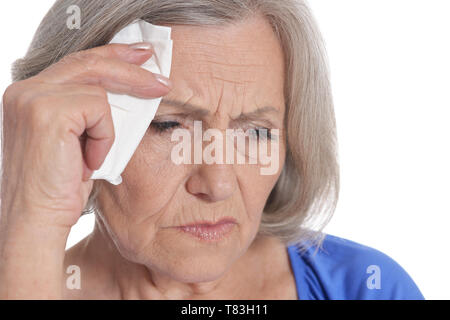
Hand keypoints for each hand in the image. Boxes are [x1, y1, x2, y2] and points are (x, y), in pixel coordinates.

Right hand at [1, 42, 171, 228]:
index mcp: (31, 94)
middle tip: (162, 79)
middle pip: (90, 63)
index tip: (140, 56)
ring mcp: (33, 97)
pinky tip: (88, 163)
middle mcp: (26, 89)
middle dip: (131, 68)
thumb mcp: (79, 140)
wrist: (37, 220)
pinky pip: (99, 110)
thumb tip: (127, 92)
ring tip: (93, 158)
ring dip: (108, 128)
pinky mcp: (47, 111)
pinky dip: (104, 138)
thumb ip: (90, 112)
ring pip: (98, 89)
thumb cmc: (61, 186)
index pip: (78, 63)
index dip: (112, 56)